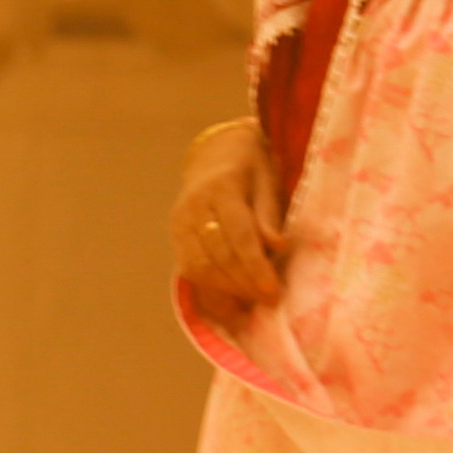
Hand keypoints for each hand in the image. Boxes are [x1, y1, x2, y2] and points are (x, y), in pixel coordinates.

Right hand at [172, 120, 282, 310]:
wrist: (216, 152)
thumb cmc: (251, 166)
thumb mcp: (268, 181)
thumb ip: (269, 214)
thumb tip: (277, 247)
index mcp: (222, 187)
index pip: (239, 235)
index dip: (256, 266)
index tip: (273, 290)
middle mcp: (194, 205)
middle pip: (217, 255)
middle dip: (244, 283)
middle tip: (269, 300)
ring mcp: (179, 221)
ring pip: (198, 266)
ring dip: (226, 289)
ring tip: (251, 300)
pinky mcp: (174, 234)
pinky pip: (188, 267)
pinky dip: (209, 286)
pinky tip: (230, 296)